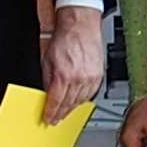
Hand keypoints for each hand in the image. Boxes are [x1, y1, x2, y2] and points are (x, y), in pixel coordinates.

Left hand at [40, 6, 106, 122]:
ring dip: (72, 109)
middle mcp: (79, 78)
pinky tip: (77, 102)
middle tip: (55, 120)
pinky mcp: (99, 76)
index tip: (48, 119)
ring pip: (80, 101)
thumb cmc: (64, 39)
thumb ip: (47, 79)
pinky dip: (82, 100)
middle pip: (69, 103)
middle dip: (61, 114)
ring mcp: (91, 78)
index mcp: (64, 74)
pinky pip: (91, 94)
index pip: (56, 101)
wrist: (81, 27)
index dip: (51, 112)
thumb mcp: (47, 60)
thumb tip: (47, 93)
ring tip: (65, 113)